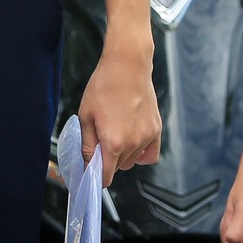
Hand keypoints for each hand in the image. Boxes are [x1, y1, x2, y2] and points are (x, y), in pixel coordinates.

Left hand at [76, 38, 159, 187]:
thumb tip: (87, 165)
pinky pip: (150, 155)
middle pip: (118, 168)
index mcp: (113, 142)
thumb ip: (87, 145)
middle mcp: (133, 144)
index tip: (91, 172)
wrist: (127, 66)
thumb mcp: (86, 115)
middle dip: (108, 160)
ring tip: (115, 130)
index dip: (96, 177)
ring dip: (123, 155)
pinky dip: (141, 154)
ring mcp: (147, 137)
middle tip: (100, 139)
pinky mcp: (156, 130)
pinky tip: (132, 141)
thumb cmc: (104, 86)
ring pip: (132, 161)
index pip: (106, 176)